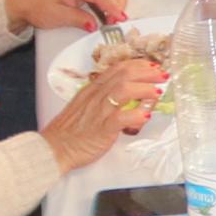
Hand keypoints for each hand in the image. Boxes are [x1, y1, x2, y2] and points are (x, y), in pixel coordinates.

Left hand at [7, 0, 132, 34]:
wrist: (25, 2)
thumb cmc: (37, 6)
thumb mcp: (56, 16)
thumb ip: (77, 19)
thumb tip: (95, 25)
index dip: (113, 6)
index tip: (120, 18)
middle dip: (118, 4)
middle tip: (114, 22)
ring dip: (118, 0)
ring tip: (111, 17)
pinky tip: (108, 10)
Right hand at [41, 43, 171, 169]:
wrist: (53, 149)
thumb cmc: (70, 131)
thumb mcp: (85, 106)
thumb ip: (103, 97)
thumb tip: (128, 92)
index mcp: (92, 90)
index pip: (118, 69)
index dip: (138, 65)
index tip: (152, 67)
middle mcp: (96, 97)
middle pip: (124, 75)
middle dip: (146, 73)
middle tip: (162, 76)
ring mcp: (98, 112)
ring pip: (123, 90)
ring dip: (144, 89)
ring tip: (156, 93)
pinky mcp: (102, 130)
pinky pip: (120, 118)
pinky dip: (135, 115)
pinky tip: (145, 116)